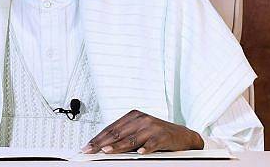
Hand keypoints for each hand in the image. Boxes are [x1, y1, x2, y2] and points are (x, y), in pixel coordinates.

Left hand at [82, 109, 203, 153]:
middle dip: (101, 143)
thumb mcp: (139, 131)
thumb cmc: (156, 134)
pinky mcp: (163, 136)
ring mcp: (152, 127)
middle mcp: (141, 119)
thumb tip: (103, 146)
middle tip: (90, 151)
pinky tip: (139, 153)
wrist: (182, 135)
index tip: (87, 146)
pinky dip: (145, 148)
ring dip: (118, 146)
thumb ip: (123, 136)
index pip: (111, 128)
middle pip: (117, 132)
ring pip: (131, 138)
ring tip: (107, 152)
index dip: (98, 138)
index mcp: (133, 116)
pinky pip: (152, 143)